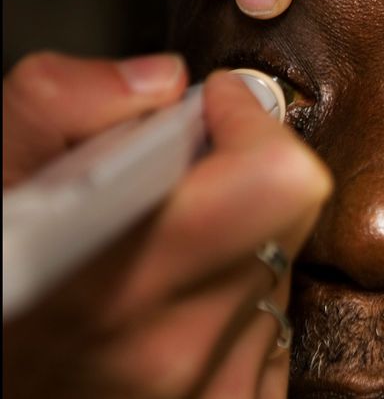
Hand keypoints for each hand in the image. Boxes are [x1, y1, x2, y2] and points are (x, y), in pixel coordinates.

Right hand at [2, 52, 331, 397]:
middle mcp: (174, 347)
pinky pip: (279, 324)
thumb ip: (56, 106)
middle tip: (185, 174)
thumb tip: (160, 81)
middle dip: (245, 171)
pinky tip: (180, 300)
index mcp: (112, 281)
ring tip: (165, 249)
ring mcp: (216, 389)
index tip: (216, 108)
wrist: (3, 390)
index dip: (249, 124)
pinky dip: (241, 297)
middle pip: (289, 212)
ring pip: (282, 266)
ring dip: (240, 239)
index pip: (272, 181)